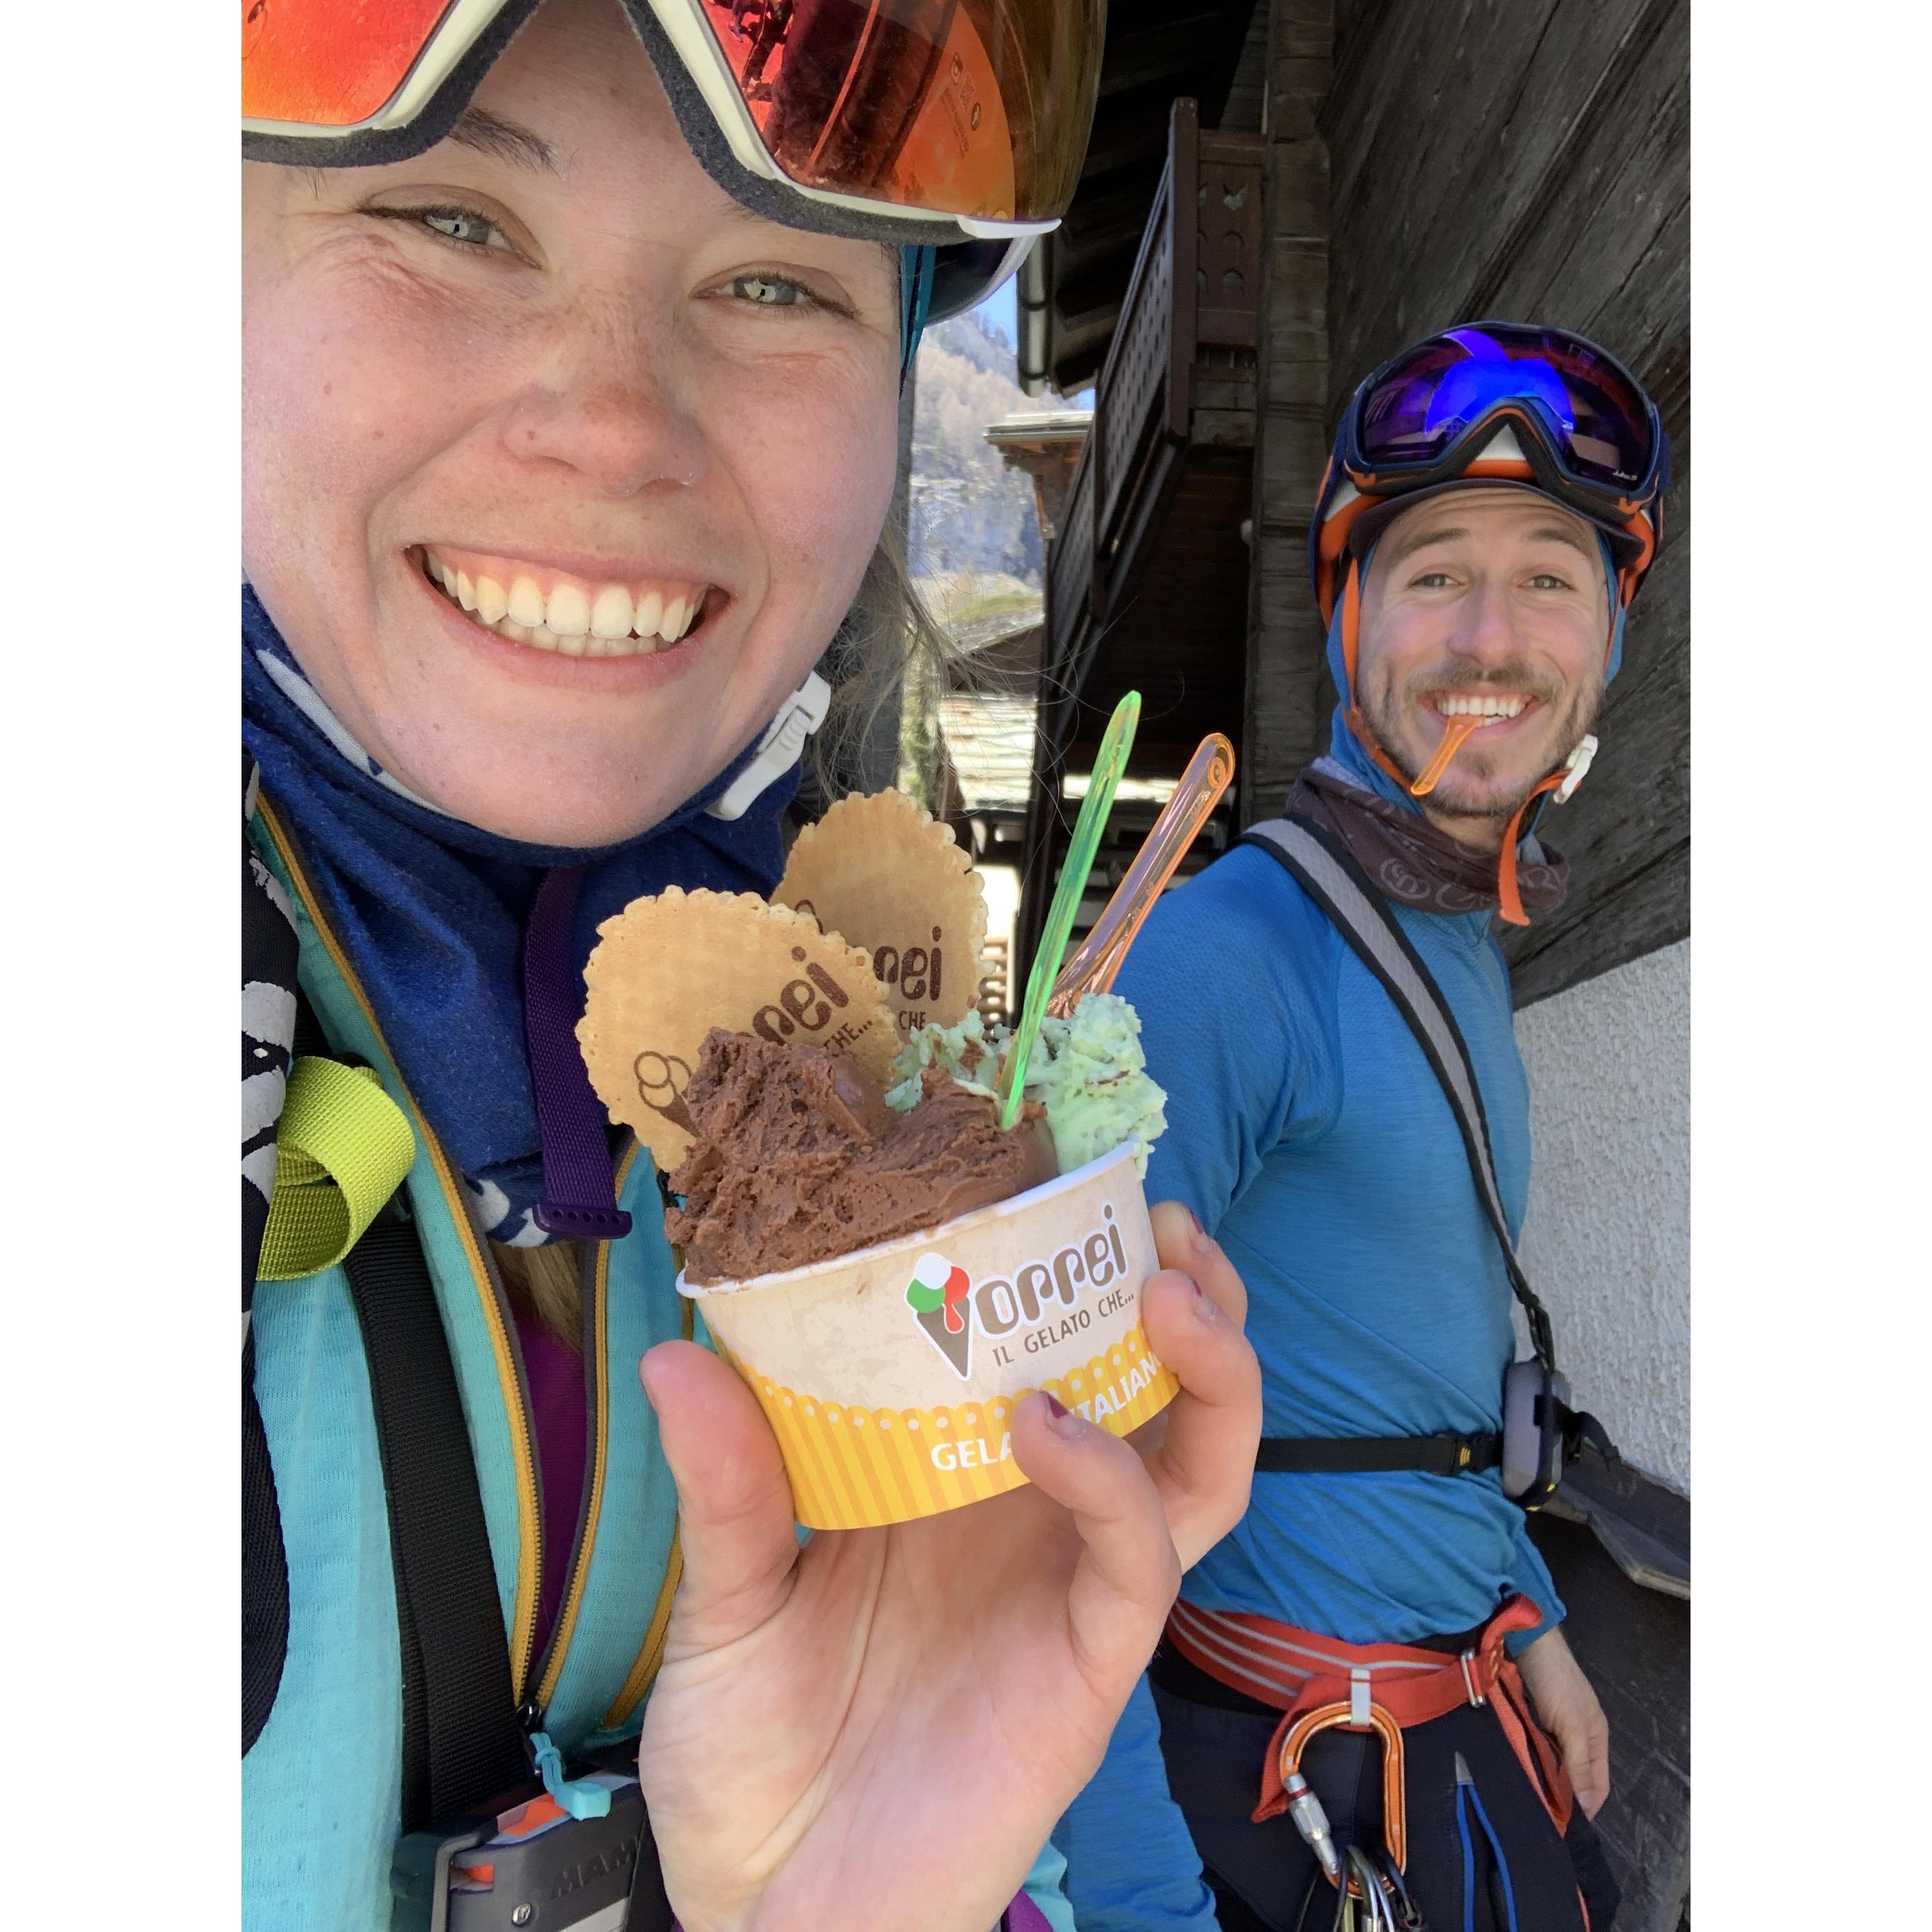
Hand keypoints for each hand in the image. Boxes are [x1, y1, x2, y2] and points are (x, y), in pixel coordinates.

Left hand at [635, 1201, 1260, 1931]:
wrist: (772, 1910)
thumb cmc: (753, 1754)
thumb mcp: (722, 1602)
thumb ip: (726, 1486)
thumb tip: (681, 1350)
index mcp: (958, 1477)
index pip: (1051, 1349)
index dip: (1075, 1264)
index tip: (1054, 1169)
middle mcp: (1035, 1517)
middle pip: (1161, 1387)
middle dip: (1185, 1294)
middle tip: (1153, 1213)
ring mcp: (1071, 1584)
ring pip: (1198, 1459)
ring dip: (1205, 1363)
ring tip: (1161, 1279)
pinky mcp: (1088, 1662)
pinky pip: (1141, 1555)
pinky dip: (1112, 1477)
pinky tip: (1051, 1426)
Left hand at [1516, 1625, 1609, 1817]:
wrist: (1527, 1640)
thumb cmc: (1556, 1681)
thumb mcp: (1572, 1725)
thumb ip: (1578, 1763)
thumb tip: (1586, 1805)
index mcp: (1595, 1739)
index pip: (1597, 1787)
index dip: (1585, 1808)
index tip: (1564, 1827)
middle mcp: (1576, 1736)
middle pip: (1573, 1777)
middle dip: (1561, 1796)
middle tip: (1540, 1818)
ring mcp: (1552, 1727)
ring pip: (1551, 1764)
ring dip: (1541, 1779)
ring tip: (1526, 1800)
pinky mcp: (1531, 1718)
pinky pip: (1532, 1748)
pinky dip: (1527, 1760)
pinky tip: (1515, 1771)